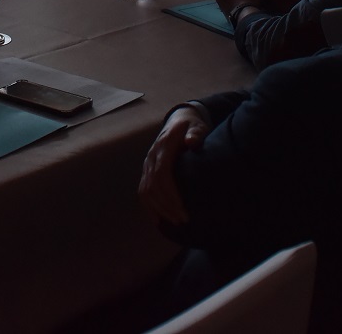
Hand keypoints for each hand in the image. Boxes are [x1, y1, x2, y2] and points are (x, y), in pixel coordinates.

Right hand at [139, 106, 209, 224]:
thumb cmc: (192, 126)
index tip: (182, 209)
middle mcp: (152, 156)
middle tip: (183, 220)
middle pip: (153, 185)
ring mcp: (147, 163)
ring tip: (175, 222)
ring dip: (159, 209)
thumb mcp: (197, 126)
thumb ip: (196, 134)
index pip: (162, 173)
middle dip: (167, 205)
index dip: (170, 193)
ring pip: (146, 190)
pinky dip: (148, 207)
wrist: (179, 120)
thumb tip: (191, 142)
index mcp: (164, 145)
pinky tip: (158, 220)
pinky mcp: (147, 170)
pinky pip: (143, 190)